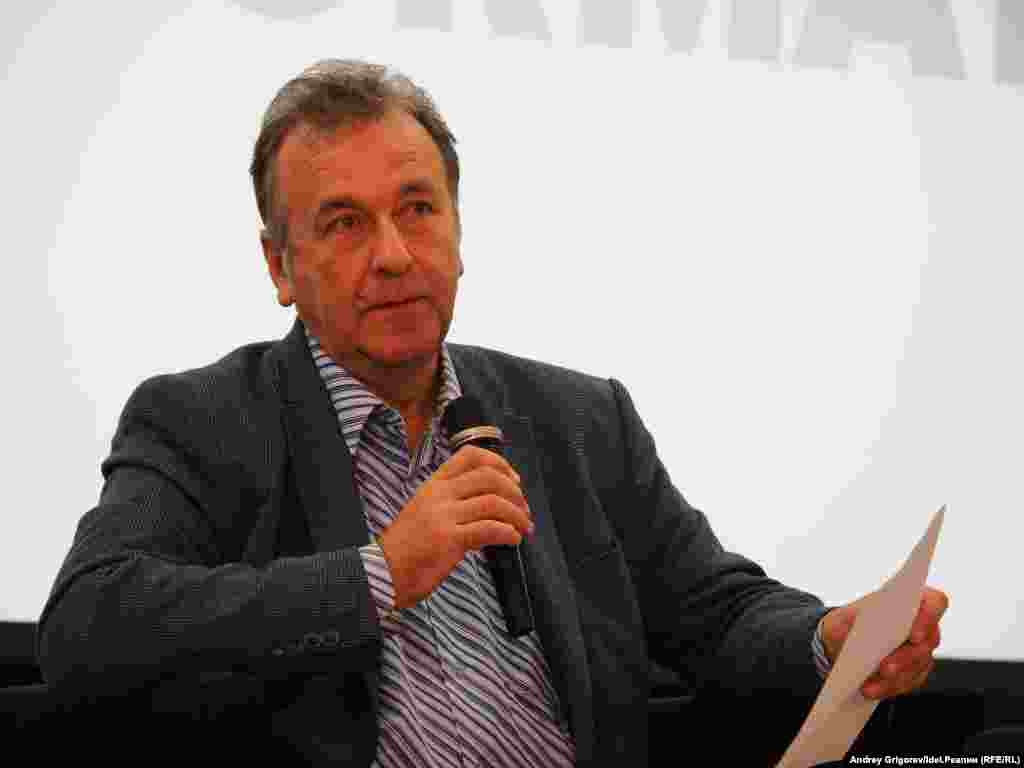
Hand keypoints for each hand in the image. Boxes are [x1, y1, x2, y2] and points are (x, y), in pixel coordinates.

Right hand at [377, 445, 532, 608]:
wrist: (383, 572)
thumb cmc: (407, 548)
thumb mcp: (426, 513)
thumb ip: (454, 504)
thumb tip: (492, 506)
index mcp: (434, 485)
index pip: (470, 456)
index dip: (499, 463)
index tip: (513, 480)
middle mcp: (439, 495)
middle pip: (489, 477)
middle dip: (515, 493)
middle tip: (524, 510)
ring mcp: (443, 516)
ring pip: (494, 503)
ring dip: (517, 515)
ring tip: (523, 528)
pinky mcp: (449, 539)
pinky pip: (489, 529)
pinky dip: (508, 533)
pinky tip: (513, 540)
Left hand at [820, 585, 948, 699]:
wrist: (841, 642)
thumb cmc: (847, 622)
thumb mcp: (842, 616)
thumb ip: (852, 617)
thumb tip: (861, 628)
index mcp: (911, 601)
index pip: (935, 602)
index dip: (929, 617)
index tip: (912, 634)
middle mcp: (923, 626)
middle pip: (927, 641)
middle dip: (905, 657)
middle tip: (884, 668)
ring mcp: (922, 651)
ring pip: (917, 666)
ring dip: (893, 677)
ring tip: (868, 685)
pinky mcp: (915, 672)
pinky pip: (907, 682)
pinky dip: (887, 688)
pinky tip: (869, 690)